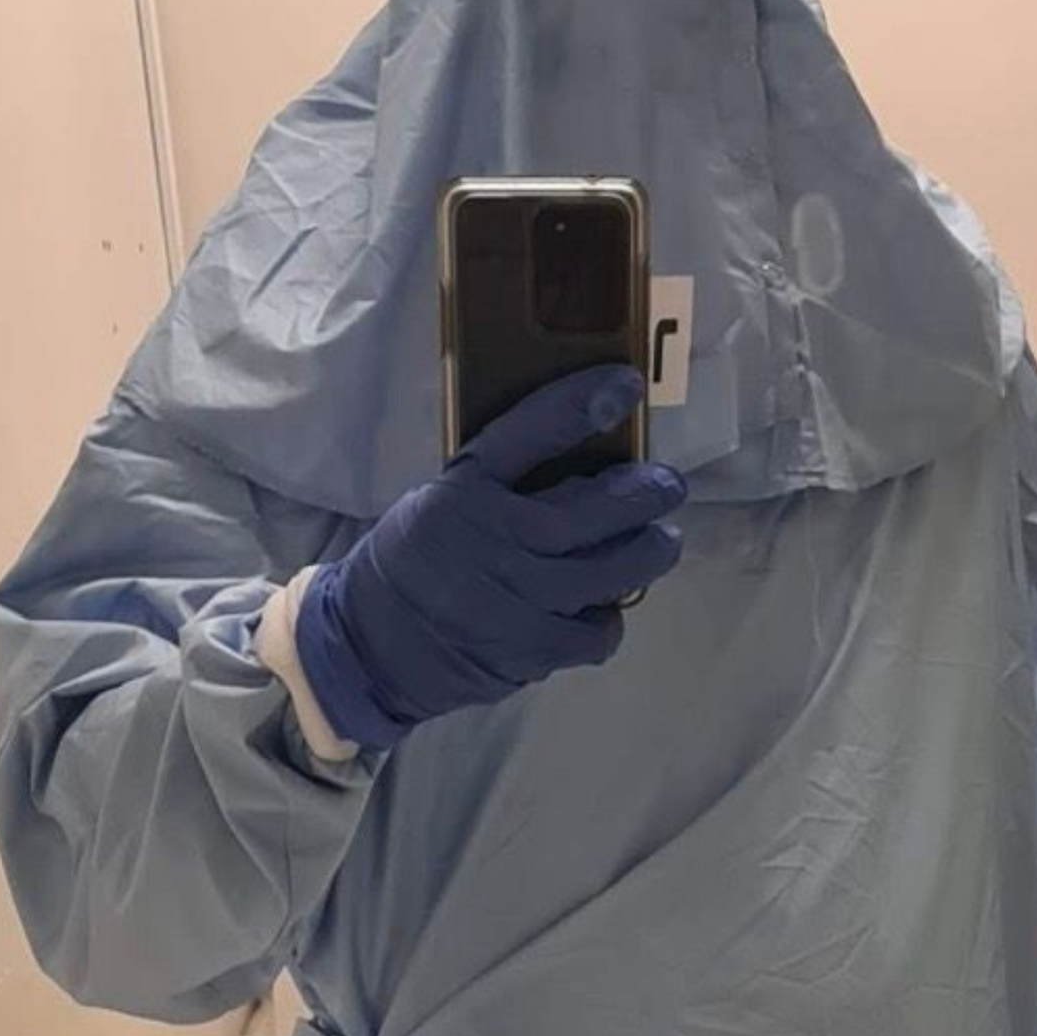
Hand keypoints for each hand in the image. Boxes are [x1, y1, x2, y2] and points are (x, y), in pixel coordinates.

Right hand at [295, 367, 683, 748]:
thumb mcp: (439, 502)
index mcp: (464, 492)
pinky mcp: (532, 650)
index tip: (625, 385)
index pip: (527, 433)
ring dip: (649, 551)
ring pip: (612, 570)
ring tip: (661, 541)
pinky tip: (607, 602)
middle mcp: (496, 541)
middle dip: (645, 492)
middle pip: (594, 508)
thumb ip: (499, 480)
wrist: (368, 649)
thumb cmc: (412, 563)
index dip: (581, 405)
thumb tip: (582, 448)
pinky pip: (599, 630)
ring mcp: (518, 599)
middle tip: (668, 484)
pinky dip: (610, 615)